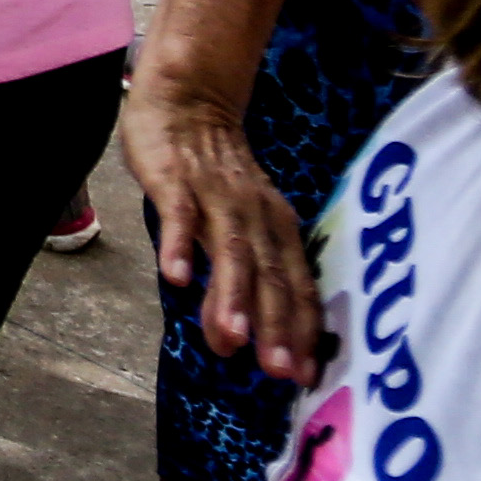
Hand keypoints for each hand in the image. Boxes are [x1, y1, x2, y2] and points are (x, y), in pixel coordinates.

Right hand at [119, 89, 323, 381]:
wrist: (188, 101)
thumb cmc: (215, 175)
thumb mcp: (242, 222)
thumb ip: (244, 272)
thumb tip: (243, 337)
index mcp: (277, 228)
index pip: (296, 286)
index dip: (301, 331)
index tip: (305, 378)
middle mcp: (255, 216)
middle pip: (268, 275)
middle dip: (274, 326)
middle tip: (277, 371)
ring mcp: (215, 197)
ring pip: (229, 250)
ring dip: (230, 295)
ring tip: (229, 339)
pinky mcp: (175, 180)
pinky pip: (179, 215)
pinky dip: (179, 245)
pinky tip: (175, 278)